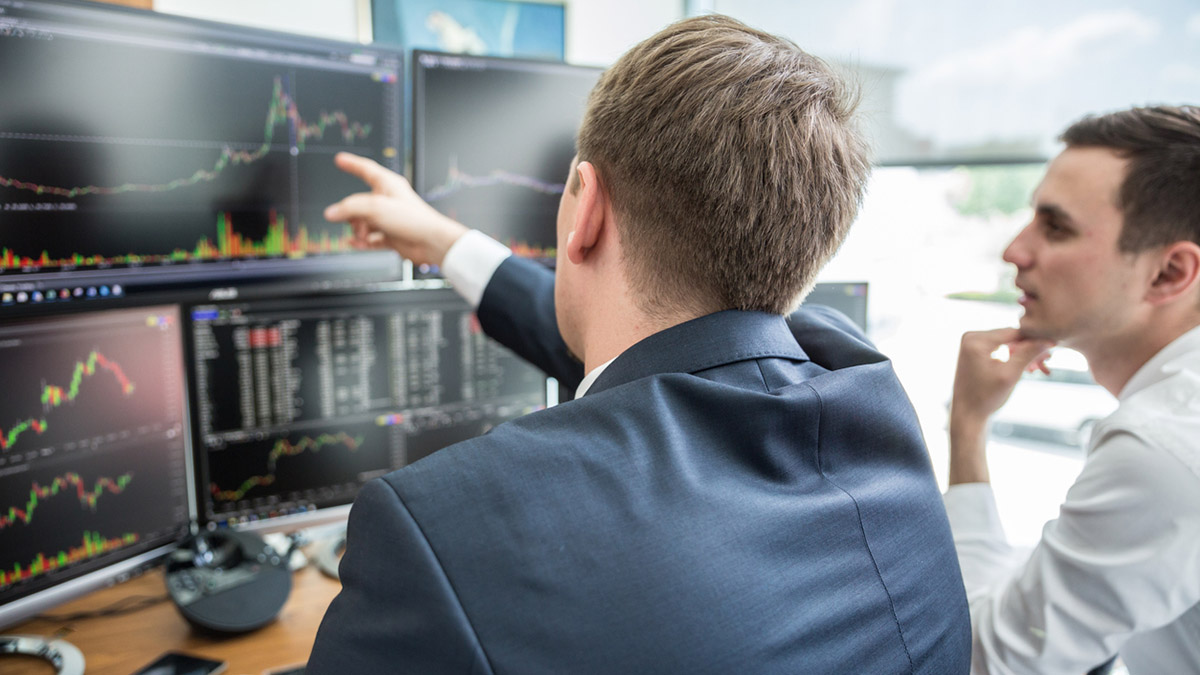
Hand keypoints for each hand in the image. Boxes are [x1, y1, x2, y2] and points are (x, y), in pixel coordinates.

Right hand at [324, 152, 468, 266]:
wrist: (430, 243)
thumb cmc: (412, 219)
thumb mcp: (375, 208)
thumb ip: (349, 208)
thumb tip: (331, 213)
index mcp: (387, 184)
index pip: (365, 169)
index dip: (351, 164)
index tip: (340, 159)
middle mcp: (387, 200)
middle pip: (358, 203)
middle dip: (352, 214)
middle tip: (353, 221)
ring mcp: (388, 218)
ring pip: (362, 222)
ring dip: (359, 230)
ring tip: (364, 236)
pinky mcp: (390, 235)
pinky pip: (370, 238)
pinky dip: (363, 242)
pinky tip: (357, 244)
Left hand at [948, 328, 1053, 484]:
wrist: (966, 414)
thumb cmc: (986, 398)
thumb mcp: (1010, 375)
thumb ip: (1027, 354)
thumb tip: (1048, 339)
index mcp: (976, 340)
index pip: (1014, 333)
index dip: (1036, 340)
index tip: (1054, 349)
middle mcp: (971, 337)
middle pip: (1011, 337)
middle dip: (1030, 349)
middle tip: (1048, 363)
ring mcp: (972, 343)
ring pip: (1008, 343)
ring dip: (1024, 354)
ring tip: (1040, 368)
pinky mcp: (975, 351)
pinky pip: (1001, 348)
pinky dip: (1014, 357)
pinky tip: (1028, 369)